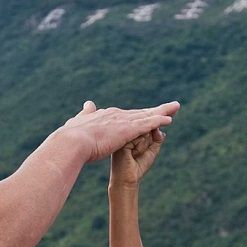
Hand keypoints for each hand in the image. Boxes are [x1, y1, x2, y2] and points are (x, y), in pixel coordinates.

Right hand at [59, 100, 178, 162]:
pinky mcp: (126, 130)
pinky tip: (169, 119)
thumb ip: (85, 114)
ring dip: (163, 112)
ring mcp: (122, 122)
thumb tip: (88, 104)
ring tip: (176, 108)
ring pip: (147, 116)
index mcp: (106, 116)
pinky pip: (147, 124)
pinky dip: (158, 121)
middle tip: (172, 106)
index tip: (150, 114)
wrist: (72, 142)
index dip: (141, 115)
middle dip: (158, 110)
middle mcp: (117, 115)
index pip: (128, 115)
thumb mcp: (78, 122)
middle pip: (142, 112)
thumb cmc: (71, 137)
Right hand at [111, 130, 164, 187]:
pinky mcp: (122, 138)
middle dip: (148, 144)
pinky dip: (140, 149)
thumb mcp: (152, 150)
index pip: (148, 127)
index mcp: (131, 132)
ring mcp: (124, 134)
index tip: (140, 152)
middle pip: (148, 128)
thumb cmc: (139, 165)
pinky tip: (131, 155)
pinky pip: (140, 138)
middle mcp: (127, 131)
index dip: (150, 141)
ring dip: (144, 147)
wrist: (127, 179)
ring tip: (134, 155)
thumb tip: (158, 127)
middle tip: (137, 154)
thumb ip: (157, 137)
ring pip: (145, 132)